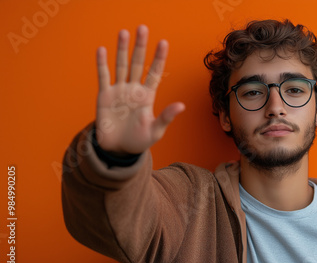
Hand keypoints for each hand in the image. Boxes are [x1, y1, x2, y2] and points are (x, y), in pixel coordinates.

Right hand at [95, 25, 184, 154]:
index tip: (163, 42)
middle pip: (138, 63)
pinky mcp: (104, 96)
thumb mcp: (155, 130)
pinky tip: (102, 50)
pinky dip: (102, 64)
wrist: (117, 150)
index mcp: (147, 96)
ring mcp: (119, 91)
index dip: (159, 58)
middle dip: (140, 46)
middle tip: (143, 28)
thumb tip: (182, 105)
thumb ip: (166, 116)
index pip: (155, 72)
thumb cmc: (139, 141)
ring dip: (122, 50)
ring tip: (124, 32)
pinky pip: (103, 76)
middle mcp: (134, 89)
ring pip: (121, 65)